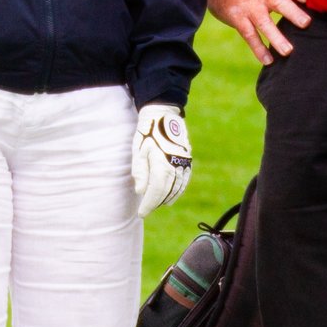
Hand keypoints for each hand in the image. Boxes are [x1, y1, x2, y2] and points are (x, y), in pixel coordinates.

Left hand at [132, 103, 192, 217]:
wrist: (163, 114)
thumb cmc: (147, 131)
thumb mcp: (138, 150)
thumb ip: (140, 171)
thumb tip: (141, 191)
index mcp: (163, 163)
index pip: (157, 191)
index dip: (149, 203)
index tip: (141, 213)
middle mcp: (176, 165)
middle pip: (167, 191)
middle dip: (156, 203)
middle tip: (146, 210)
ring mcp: (184, 162)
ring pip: (177, 187)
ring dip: (167, 198)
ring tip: (156, 205)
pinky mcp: (187, 159)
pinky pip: (184, 180)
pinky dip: (177, 191)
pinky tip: (170, 196)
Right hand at [210, 0, 310, 64]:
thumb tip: (314, 2)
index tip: (307, 0)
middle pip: (279, 2)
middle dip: (293, 13)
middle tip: (306, 24)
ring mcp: (249, 6)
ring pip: (263, 23)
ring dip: (276, 37)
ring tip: (288, 51)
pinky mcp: (237, 18)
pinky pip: (249, 35)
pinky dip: (258, 48)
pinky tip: (269, 60)